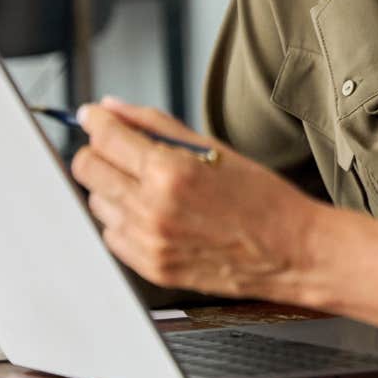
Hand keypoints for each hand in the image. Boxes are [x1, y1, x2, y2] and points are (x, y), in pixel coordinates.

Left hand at [68, 98, 316, 300]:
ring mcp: (148, 243)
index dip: (94, 120)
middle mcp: (152, 209)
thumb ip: (156, 125)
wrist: (289, 251)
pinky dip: (124, 219)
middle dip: (98, 151)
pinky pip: (112, 235)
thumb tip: (112, 109)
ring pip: (96, 202)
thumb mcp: (213, 147)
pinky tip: (154, 213)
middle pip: (87, 169)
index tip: (92, 116)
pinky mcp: (150, 268)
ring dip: (112, 186)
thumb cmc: (261, 198)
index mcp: (170, 172)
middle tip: (119, 148)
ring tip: (149, 185)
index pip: (105, 137)